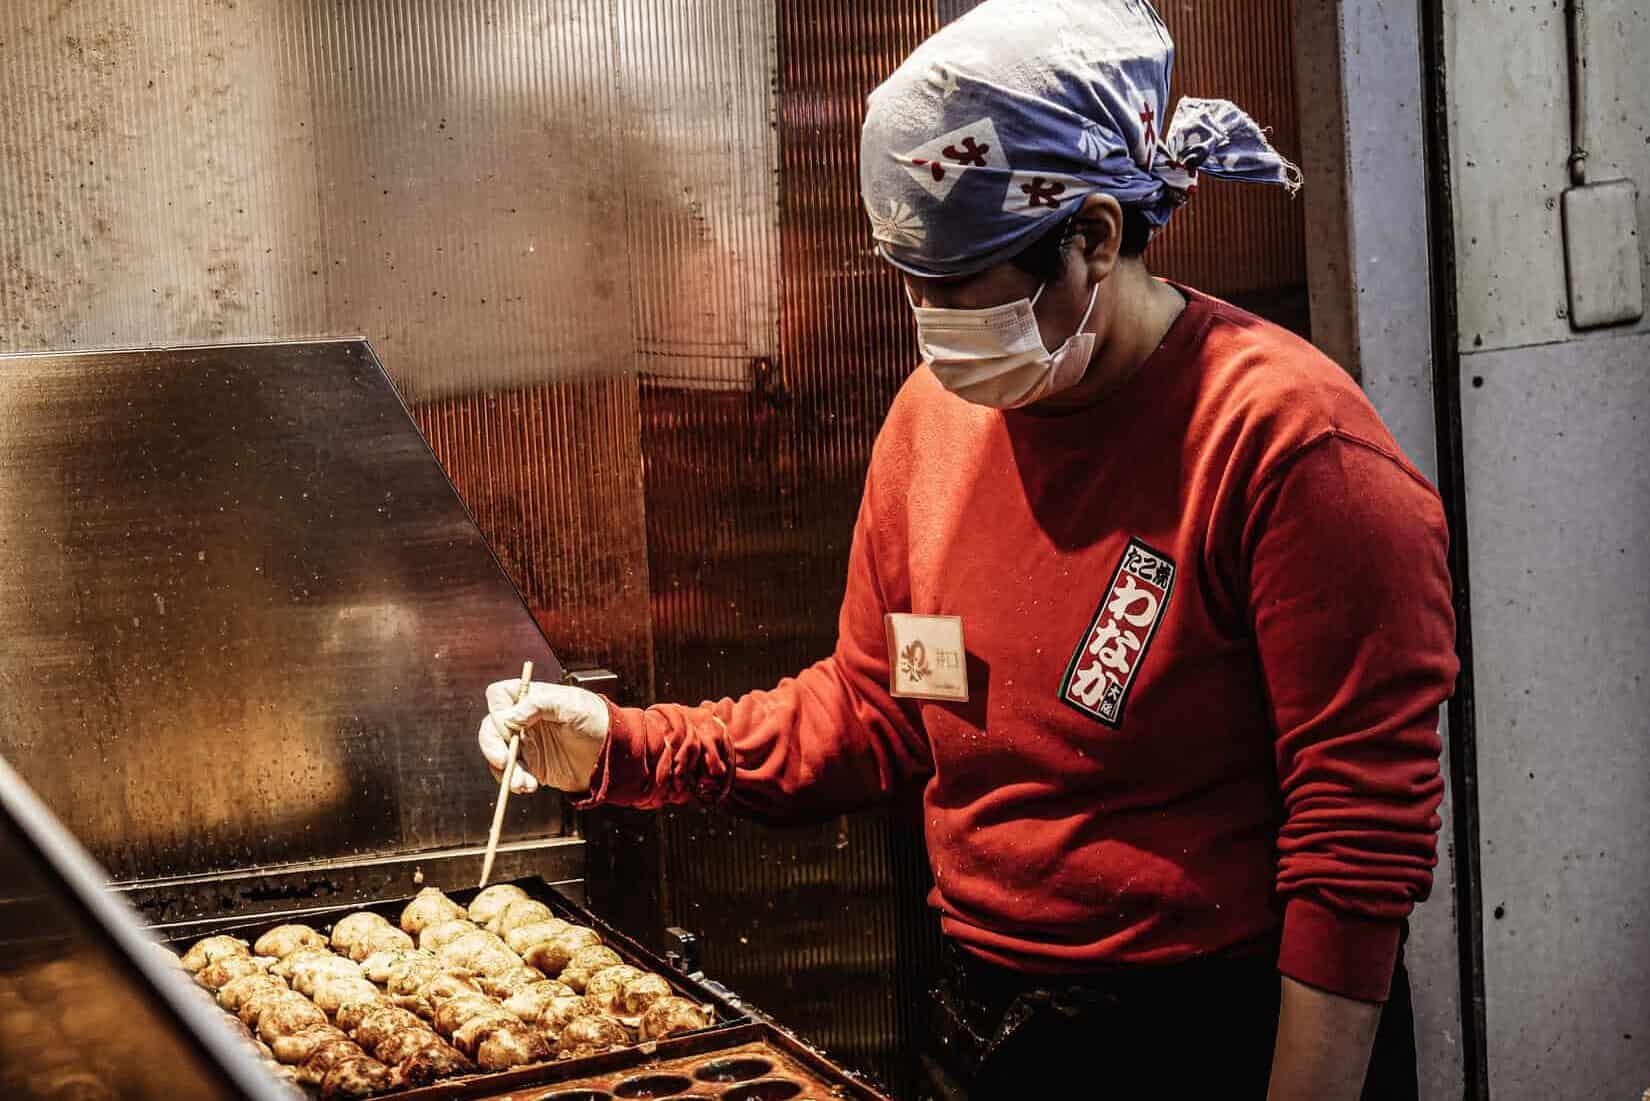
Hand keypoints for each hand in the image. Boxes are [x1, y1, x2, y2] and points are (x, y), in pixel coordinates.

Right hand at [478, 679, 609, 794]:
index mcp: (532, 698)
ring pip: (497, 753)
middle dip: (492, 746)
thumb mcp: (572, 705)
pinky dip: (514, 782)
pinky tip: (530, 786)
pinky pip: (511, 774)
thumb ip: (540, 704)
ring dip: (504, 770)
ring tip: (523, 782)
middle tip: (506, 762)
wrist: (613, 753)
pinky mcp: (532, 765)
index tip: (510, 728)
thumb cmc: (597, 720)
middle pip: (490, 727)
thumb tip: (509, 717)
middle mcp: (524, 719)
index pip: (499, 696)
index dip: (498, 711)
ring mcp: (526, 743)